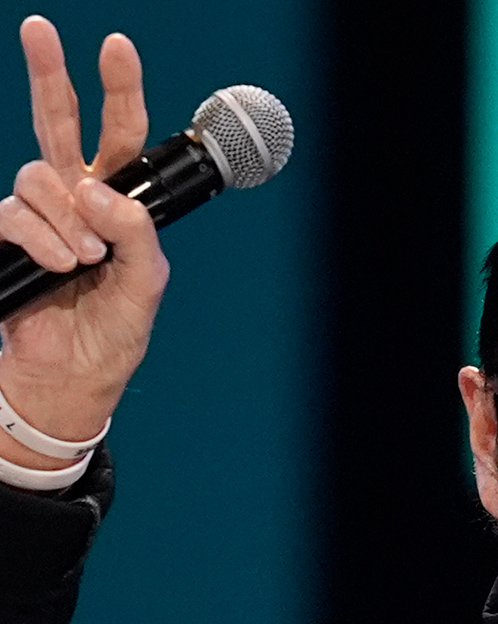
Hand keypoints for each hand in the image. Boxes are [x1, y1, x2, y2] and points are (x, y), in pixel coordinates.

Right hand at [0, 16, 167, 468]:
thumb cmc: (113, 333)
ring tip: (86, 261)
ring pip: (40, 177)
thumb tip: (98, 190)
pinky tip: (63, 266)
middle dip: (49, 74)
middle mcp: (75, 199)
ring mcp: (39, 215)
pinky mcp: (8, 236)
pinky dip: (45, 240)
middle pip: (57, 123)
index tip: (117, 46)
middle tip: (39, 28)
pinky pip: (17, 214)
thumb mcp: (146, 286)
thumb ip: (135, 234)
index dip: (119, 93)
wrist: (73, 377)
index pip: (120, 138)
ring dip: (69, 220)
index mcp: (116, 205)